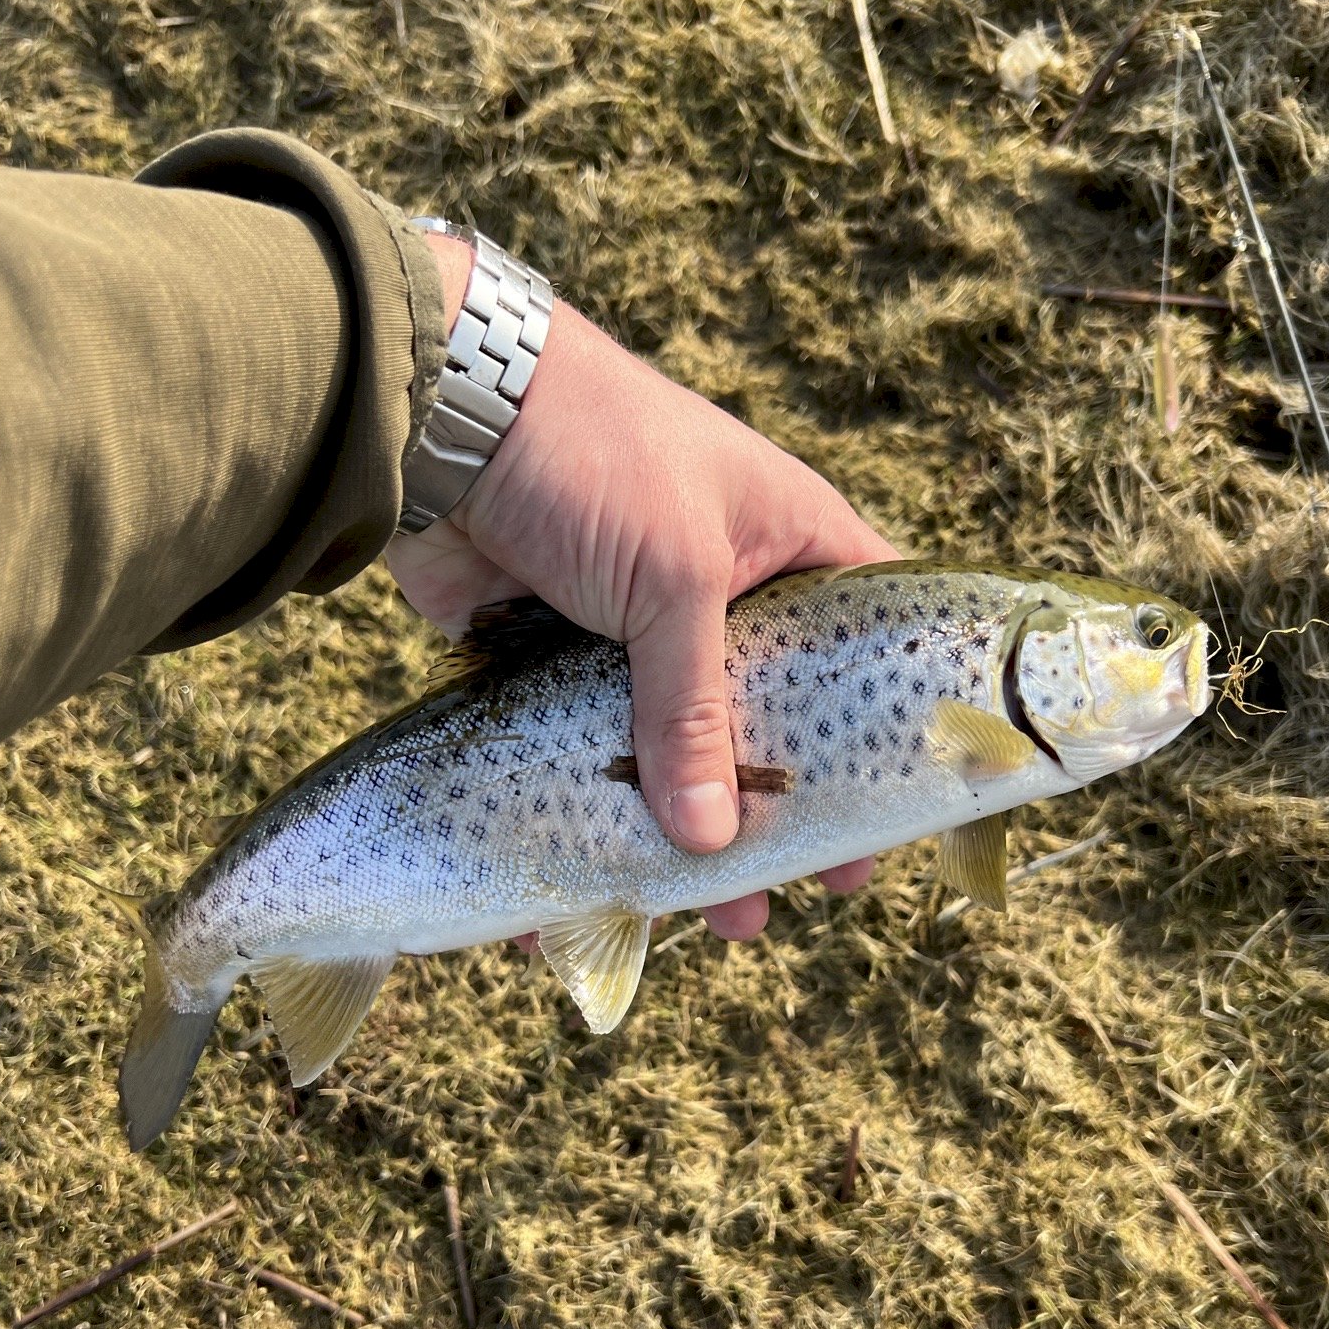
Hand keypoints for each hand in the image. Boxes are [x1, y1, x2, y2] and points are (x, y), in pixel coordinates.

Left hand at [386, 234, 894, 938]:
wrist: (437, 409)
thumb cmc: (596, 456)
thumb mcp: (675, 580)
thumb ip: (694, 712)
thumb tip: (710, 842)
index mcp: (786, 547)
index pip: (866, 644)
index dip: (884, 732)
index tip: (891, 818)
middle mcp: (721, 595)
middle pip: (769, 724)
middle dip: (778, 812)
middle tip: (804, 892)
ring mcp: (633, 634)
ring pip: (671, 754)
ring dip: (681, 836)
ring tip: (705, 919)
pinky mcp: (551, 663)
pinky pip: (578, 756)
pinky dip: (578, 821)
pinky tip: (577, 892)